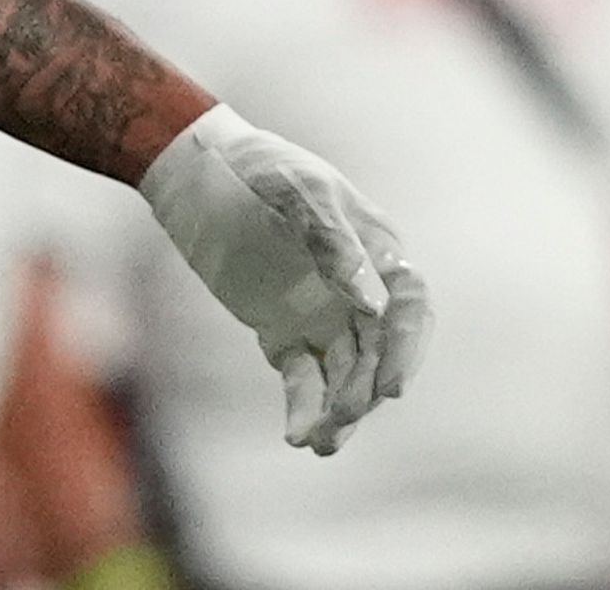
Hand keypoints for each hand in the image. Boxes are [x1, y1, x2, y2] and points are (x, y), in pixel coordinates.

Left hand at [139, 103, 433, 453]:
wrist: (200, 173)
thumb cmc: (258, 166)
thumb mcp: (295, 189)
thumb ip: (331, 239)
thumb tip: (367, 301)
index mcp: (375, 246)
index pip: (409, 305)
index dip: (407, 347)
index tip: (392, 387)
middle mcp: (358, 287)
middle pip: (379, 350)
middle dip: (367, 389)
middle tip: (342, 419)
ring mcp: (323, 313)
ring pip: (345, 373)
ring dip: (340, 410)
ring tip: (319, 443)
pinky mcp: (285, 333)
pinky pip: (304, 379)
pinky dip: (304, 407)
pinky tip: (296, 435)